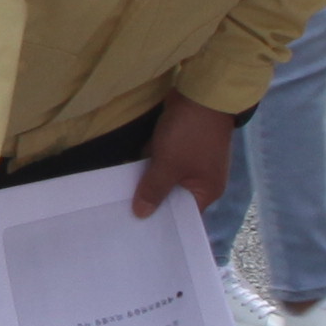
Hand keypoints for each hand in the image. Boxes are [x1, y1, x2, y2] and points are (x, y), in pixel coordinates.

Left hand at [130, 96, 240, 222]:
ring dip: (146, 182)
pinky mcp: (181, 146)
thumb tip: (141, 215)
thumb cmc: (189, 135)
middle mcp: (202, 180)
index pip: (183, 216)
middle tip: (122, 217)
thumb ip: (154, 190)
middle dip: (150, 202)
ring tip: (119, 201)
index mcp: (206, 191)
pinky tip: (126, 174)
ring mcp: (191, 162)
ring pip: (165, 179)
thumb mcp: (169, 165)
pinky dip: (148, 165)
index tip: (139, 232)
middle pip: (172, 198)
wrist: (202, 93)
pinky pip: (162, 162)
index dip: (162, 222)